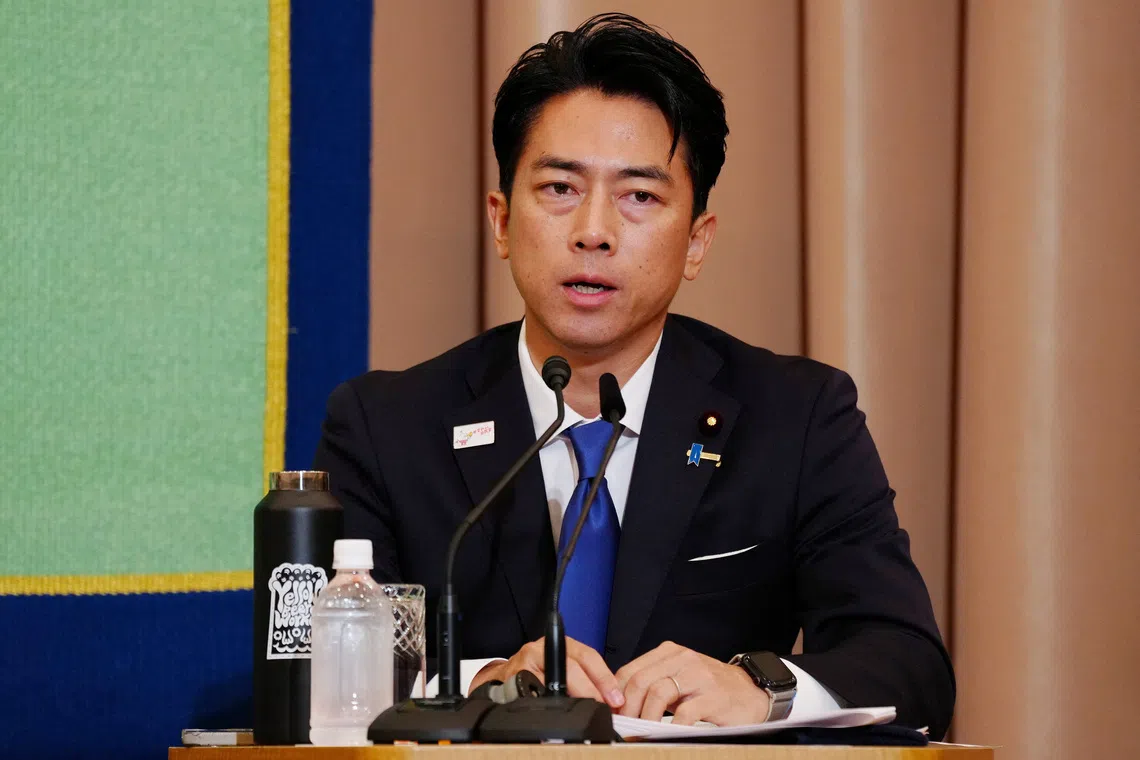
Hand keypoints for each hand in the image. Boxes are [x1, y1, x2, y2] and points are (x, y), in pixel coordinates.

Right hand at [468, 636, 625, 708]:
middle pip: (571, 668)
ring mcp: (525, 663)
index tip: (615, 696)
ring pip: (554, 682)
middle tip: (603, 707)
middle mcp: (541, 649)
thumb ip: (583, 677)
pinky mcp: (512, 679)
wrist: (501, 680)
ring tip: (583, 711)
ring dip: (570, 700)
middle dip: (591, 691)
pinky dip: (547, 705)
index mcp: (559, 643)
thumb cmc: (536, 674)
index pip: (587, 656)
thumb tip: (610, 698)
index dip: (603, 677)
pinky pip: (534, 694)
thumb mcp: (561, 667)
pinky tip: (556, 711)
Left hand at [615, 641, 769, 725]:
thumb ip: (654, 682)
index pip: (631, 670)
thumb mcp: (679, 677)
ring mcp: (698, 676)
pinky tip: (667, 734)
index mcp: (670, 652)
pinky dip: (670, 727)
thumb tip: (620, 700)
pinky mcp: (712, 697)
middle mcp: (683, 659)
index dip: (616, 693)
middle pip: (641, 681)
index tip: (612, 712)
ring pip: (658, 693)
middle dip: (627, 707)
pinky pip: (684, 713)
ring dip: (644, 717)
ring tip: (642, 731)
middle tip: (624, 725)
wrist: (751, 692)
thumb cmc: (711, 687)